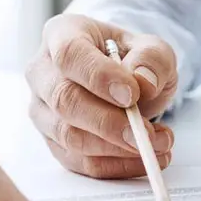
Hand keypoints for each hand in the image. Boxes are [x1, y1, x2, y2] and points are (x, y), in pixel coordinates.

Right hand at [26, 14, 177, 177]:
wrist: (122, 81)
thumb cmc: (130, 60)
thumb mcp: (152, 49)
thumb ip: (152, 60)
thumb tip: (143, 82)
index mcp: (62, 34)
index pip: (70, 55)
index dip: (99, 77)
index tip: (132, 94)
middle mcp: (42, 72)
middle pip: (64, 100)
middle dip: (108, 122)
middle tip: (147, 133)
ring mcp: (42, 109)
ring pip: (68, 136)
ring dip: (116, 148)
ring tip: (158, 143)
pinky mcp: (53, 142)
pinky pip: (80, 162)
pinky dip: (115, 165)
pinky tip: (144, 158)